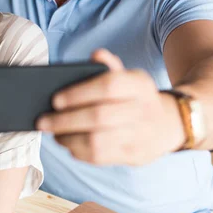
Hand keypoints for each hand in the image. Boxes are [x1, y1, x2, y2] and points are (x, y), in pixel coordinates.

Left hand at [36, 49, 185, 165]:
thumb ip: (110, 67)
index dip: (79, 93)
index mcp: (140, 84)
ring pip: (97, 142)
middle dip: (65, 121)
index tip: (55, 99)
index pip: (109, 85)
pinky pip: (100, 158)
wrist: (170, 124)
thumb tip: (96, 55)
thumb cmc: (136, 98)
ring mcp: (140, 135)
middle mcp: (143, 110)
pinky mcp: (134, 156)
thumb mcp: (130, 78)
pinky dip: (78, 152)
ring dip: (68, 139)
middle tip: (43, 121)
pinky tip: (68, 145)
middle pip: (99, 117)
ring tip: (54, 134)